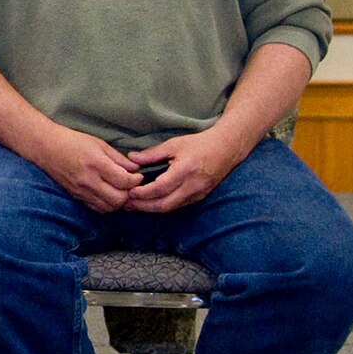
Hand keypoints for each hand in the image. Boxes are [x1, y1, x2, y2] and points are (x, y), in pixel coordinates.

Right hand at [33, 126, 142, 212]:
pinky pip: (97, 208)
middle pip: (118, 199)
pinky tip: (108, 194)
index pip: (124, 181)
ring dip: (119, 201)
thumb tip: (136, 169)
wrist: (46, 148)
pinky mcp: (77, 197)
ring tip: (120, 190)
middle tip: (130, 185)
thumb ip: (119, 159)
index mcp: (96, 164)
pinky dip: (107, 205)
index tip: (138, 175)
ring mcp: (82, 191)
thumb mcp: (99, 144)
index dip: (136, 180)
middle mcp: (89, 180)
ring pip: (109, 207)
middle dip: (129, 193)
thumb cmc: (73, 141)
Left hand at [123, 128, 248, 213]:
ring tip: (133, 205)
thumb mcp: (174, 144)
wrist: (226, 149)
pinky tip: (150, 204)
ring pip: (171, 208)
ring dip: (151, 209)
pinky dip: (162, 206)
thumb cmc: (199, 144)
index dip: (143, 193)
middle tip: (125, 204)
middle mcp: (193, 186)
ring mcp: (198, 194)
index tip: (128, 192)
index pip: (160, 188)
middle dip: (143, 206)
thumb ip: (152, 154)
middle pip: (164, 204)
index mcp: (185, 170)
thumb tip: (131, 159)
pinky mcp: (199, 198)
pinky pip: (178, 206)